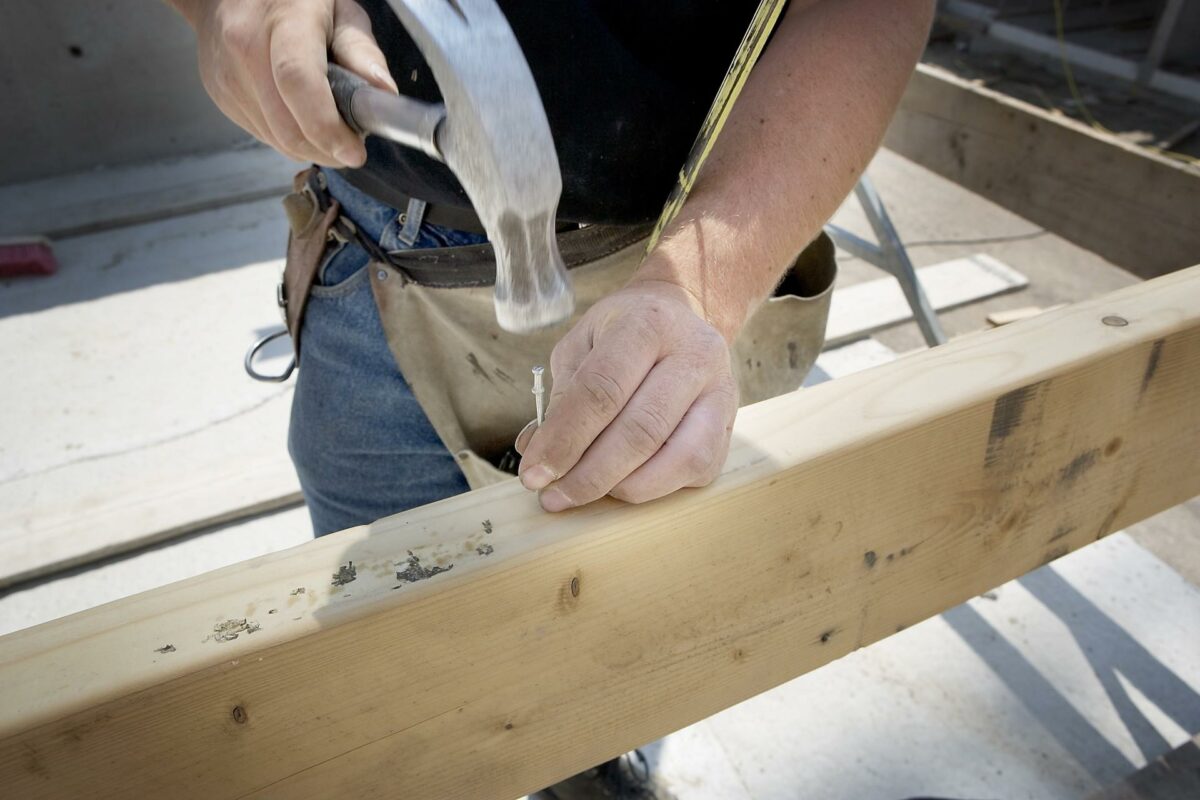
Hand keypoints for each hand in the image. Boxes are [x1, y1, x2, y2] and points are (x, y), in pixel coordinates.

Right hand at [171, 0, 397, 166]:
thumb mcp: (338, 8)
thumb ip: (360, 49)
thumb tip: (383, 92)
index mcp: (283, 19)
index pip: (298, 82)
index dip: (327, 126)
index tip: (354, 151)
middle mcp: (245, 46)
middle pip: (287, 125)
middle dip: (327, 149)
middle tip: (352, 146)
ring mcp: (228, 74)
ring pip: (276, 139)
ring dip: (312, 147)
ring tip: (331, 127)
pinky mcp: (220, 94)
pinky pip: (263, 134)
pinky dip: (290, 138)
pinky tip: (302, 117)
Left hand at [516, 281, 738, 511]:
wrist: (682, 315)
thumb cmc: (622, 333)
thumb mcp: (582, 344)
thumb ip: (561, 395)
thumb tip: (536, 451)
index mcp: (648, 324)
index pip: (602, 391)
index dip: (564, 439)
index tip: (533, 474)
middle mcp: (694, 355)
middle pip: (640, 430)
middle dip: (589, 474)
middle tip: (552, 496)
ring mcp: (721, 391)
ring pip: (677, 458)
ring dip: (623, 487)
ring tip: (583, 494)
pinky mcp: (729, 425)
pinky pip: (694, 470)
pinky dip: (653, 488)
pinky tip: (621, 484)